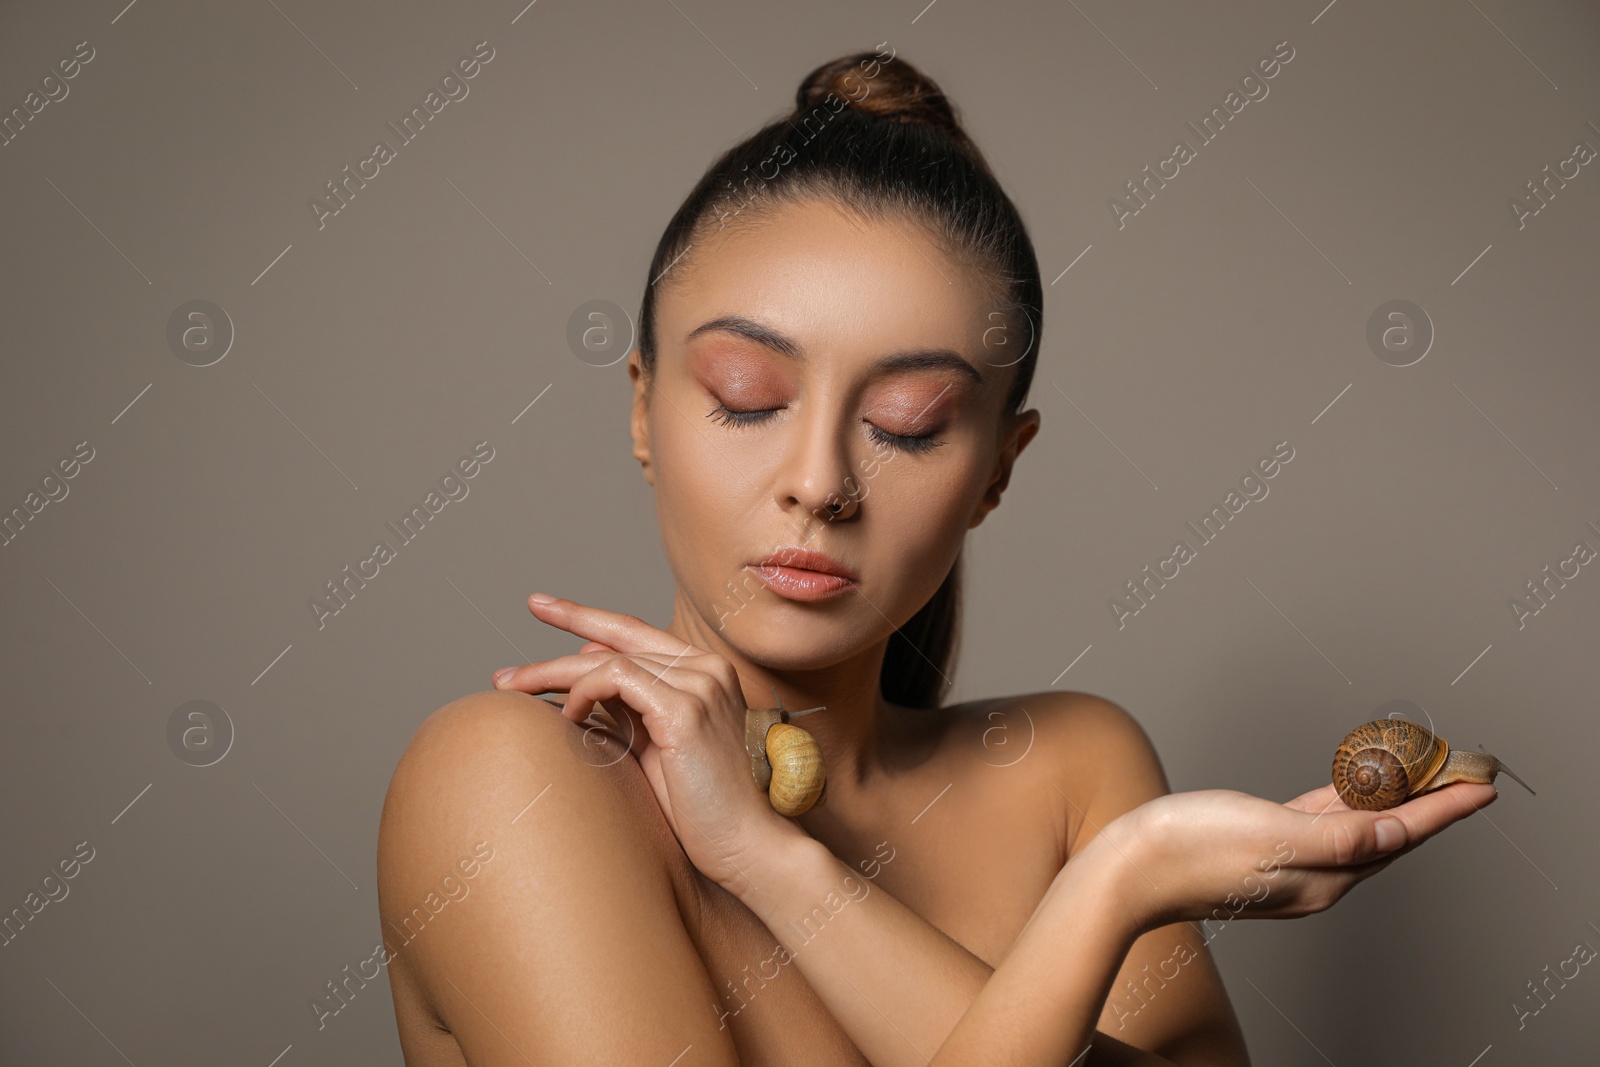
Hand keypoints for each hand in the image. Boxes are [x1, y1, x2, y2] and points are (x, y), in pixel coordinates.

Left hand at [490, 593, 805, 890]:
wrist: (746, 845)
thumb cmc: (701, 807)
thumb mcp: (656, 744)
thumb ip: (629, 705)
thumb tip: (587, 669)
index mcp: (704, 672)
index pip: (635, 632)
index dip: (585, 616)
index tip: (541, 606)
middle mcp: (707, 668)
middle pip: (617, 638)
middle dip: (555, 642)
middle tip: (505, 670)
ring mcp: (700, 684)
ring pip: (608, 659)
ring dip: (553, 675)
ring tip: (516, 694)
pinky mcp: (685, 709)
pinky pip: (616, 678)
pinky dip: (582, 692)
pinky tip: (567, 718)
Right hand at [1099, 780, 1497, 932]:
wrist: (1128, 872)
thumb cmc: (1187, 849)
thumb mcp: (1268, 835)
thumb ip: (1337, 836)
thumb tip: (1396, 832)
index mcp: (1323, 877)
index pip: (1401, 835)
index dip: (1445, 807)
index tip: (1482, 785)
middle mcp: (1316, 878)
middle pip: (1390, 834)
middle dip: (1431, 802)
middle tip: (1465, 770)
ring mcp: (1291, 865)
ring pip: (1361, 828)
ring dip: (1395, 799)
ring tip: (1425, 773)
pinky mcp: (1267, 850)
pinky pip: (1326, 824)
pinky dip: (1350, 801)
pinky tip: (1354, 787)